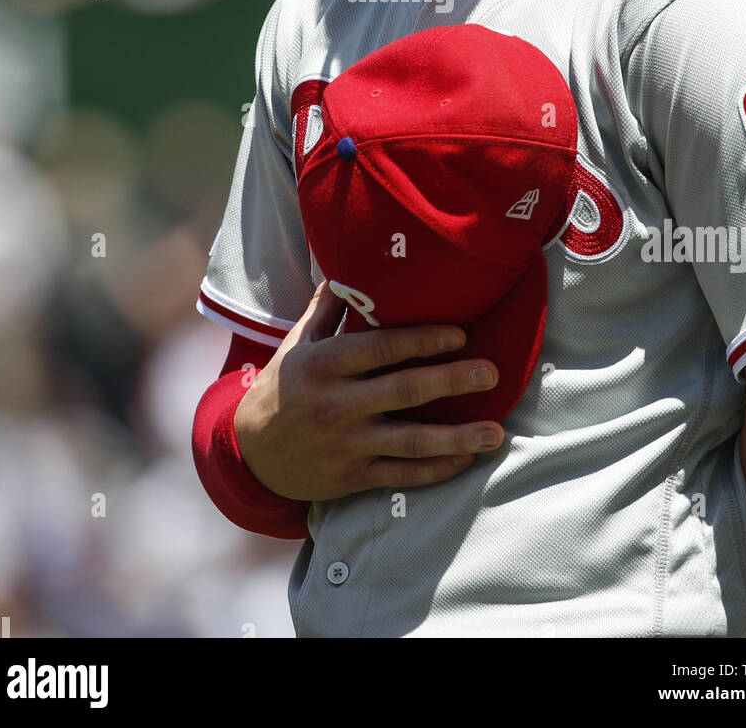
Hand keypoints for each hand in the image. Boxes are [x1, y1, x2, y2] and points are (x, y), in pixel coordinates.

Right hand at [233, 280, 504, 500]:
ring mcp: (347, 445)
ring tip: (495, 432)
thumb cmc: (283, 388)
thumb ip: (328, 308)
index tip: (460, 334)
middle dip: (452, 381)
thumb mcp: (297, 343)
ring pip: (410, 441)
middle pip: (405, 391)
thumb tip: (350, 266)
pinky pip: (402, 475)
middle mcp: (337, 404)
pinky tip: (465, 459)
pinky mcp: (353, 478)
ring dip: (457, 437)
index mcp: (325, 365)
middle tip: (492, 373)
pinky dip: (436, 469)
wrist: (250, 454)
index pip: (382, 348)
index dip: (423, 339)